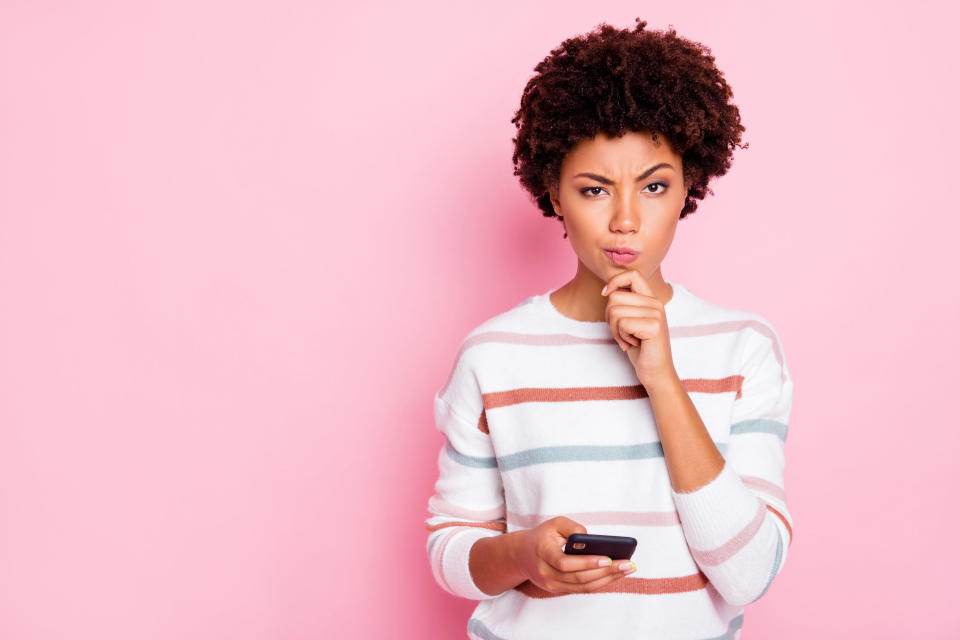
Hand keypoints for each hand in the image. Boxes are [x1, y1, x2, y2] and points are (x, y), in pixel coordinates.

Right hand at [512, 516, 635, 593]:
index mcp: (543, 553)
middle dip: (606, 572)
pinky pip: (582, 589)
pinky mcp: (558, 590)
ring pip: (583, 587)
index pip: (565, 563)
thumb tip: (592, 539)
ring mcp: (551, 585)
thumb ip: (572, 527)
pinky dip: (600, 583)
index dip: (588, 563)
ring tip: (627, 570)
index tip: (608, 558)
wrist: (521, 555)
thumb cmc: (542, 536)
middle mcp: (546, 573)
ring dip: (607, 579)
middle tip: (628, 564)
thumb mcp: (554, 523)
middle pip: (579, 578)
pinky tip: (615, 575)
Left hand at [601, 270, 677, 390]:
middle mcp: (656, 303)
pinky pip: (622, 323)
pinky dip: (621, 337)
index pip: (632, 274)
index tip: (605, 294)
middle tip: (622, 333)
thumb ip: (624, 304)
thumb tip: (606, 290)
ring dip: (615, 330)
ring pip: (615, 311)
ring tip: (628, 340)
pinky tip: (632, 344)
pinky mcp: (654, 326)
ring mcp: (657, 313)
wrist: (656, 372)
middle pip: (615, 297)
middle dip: (609, 317)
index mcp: (651, 299)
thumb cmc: (640, 348)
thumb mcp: (631, 321)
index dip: (614, 281)